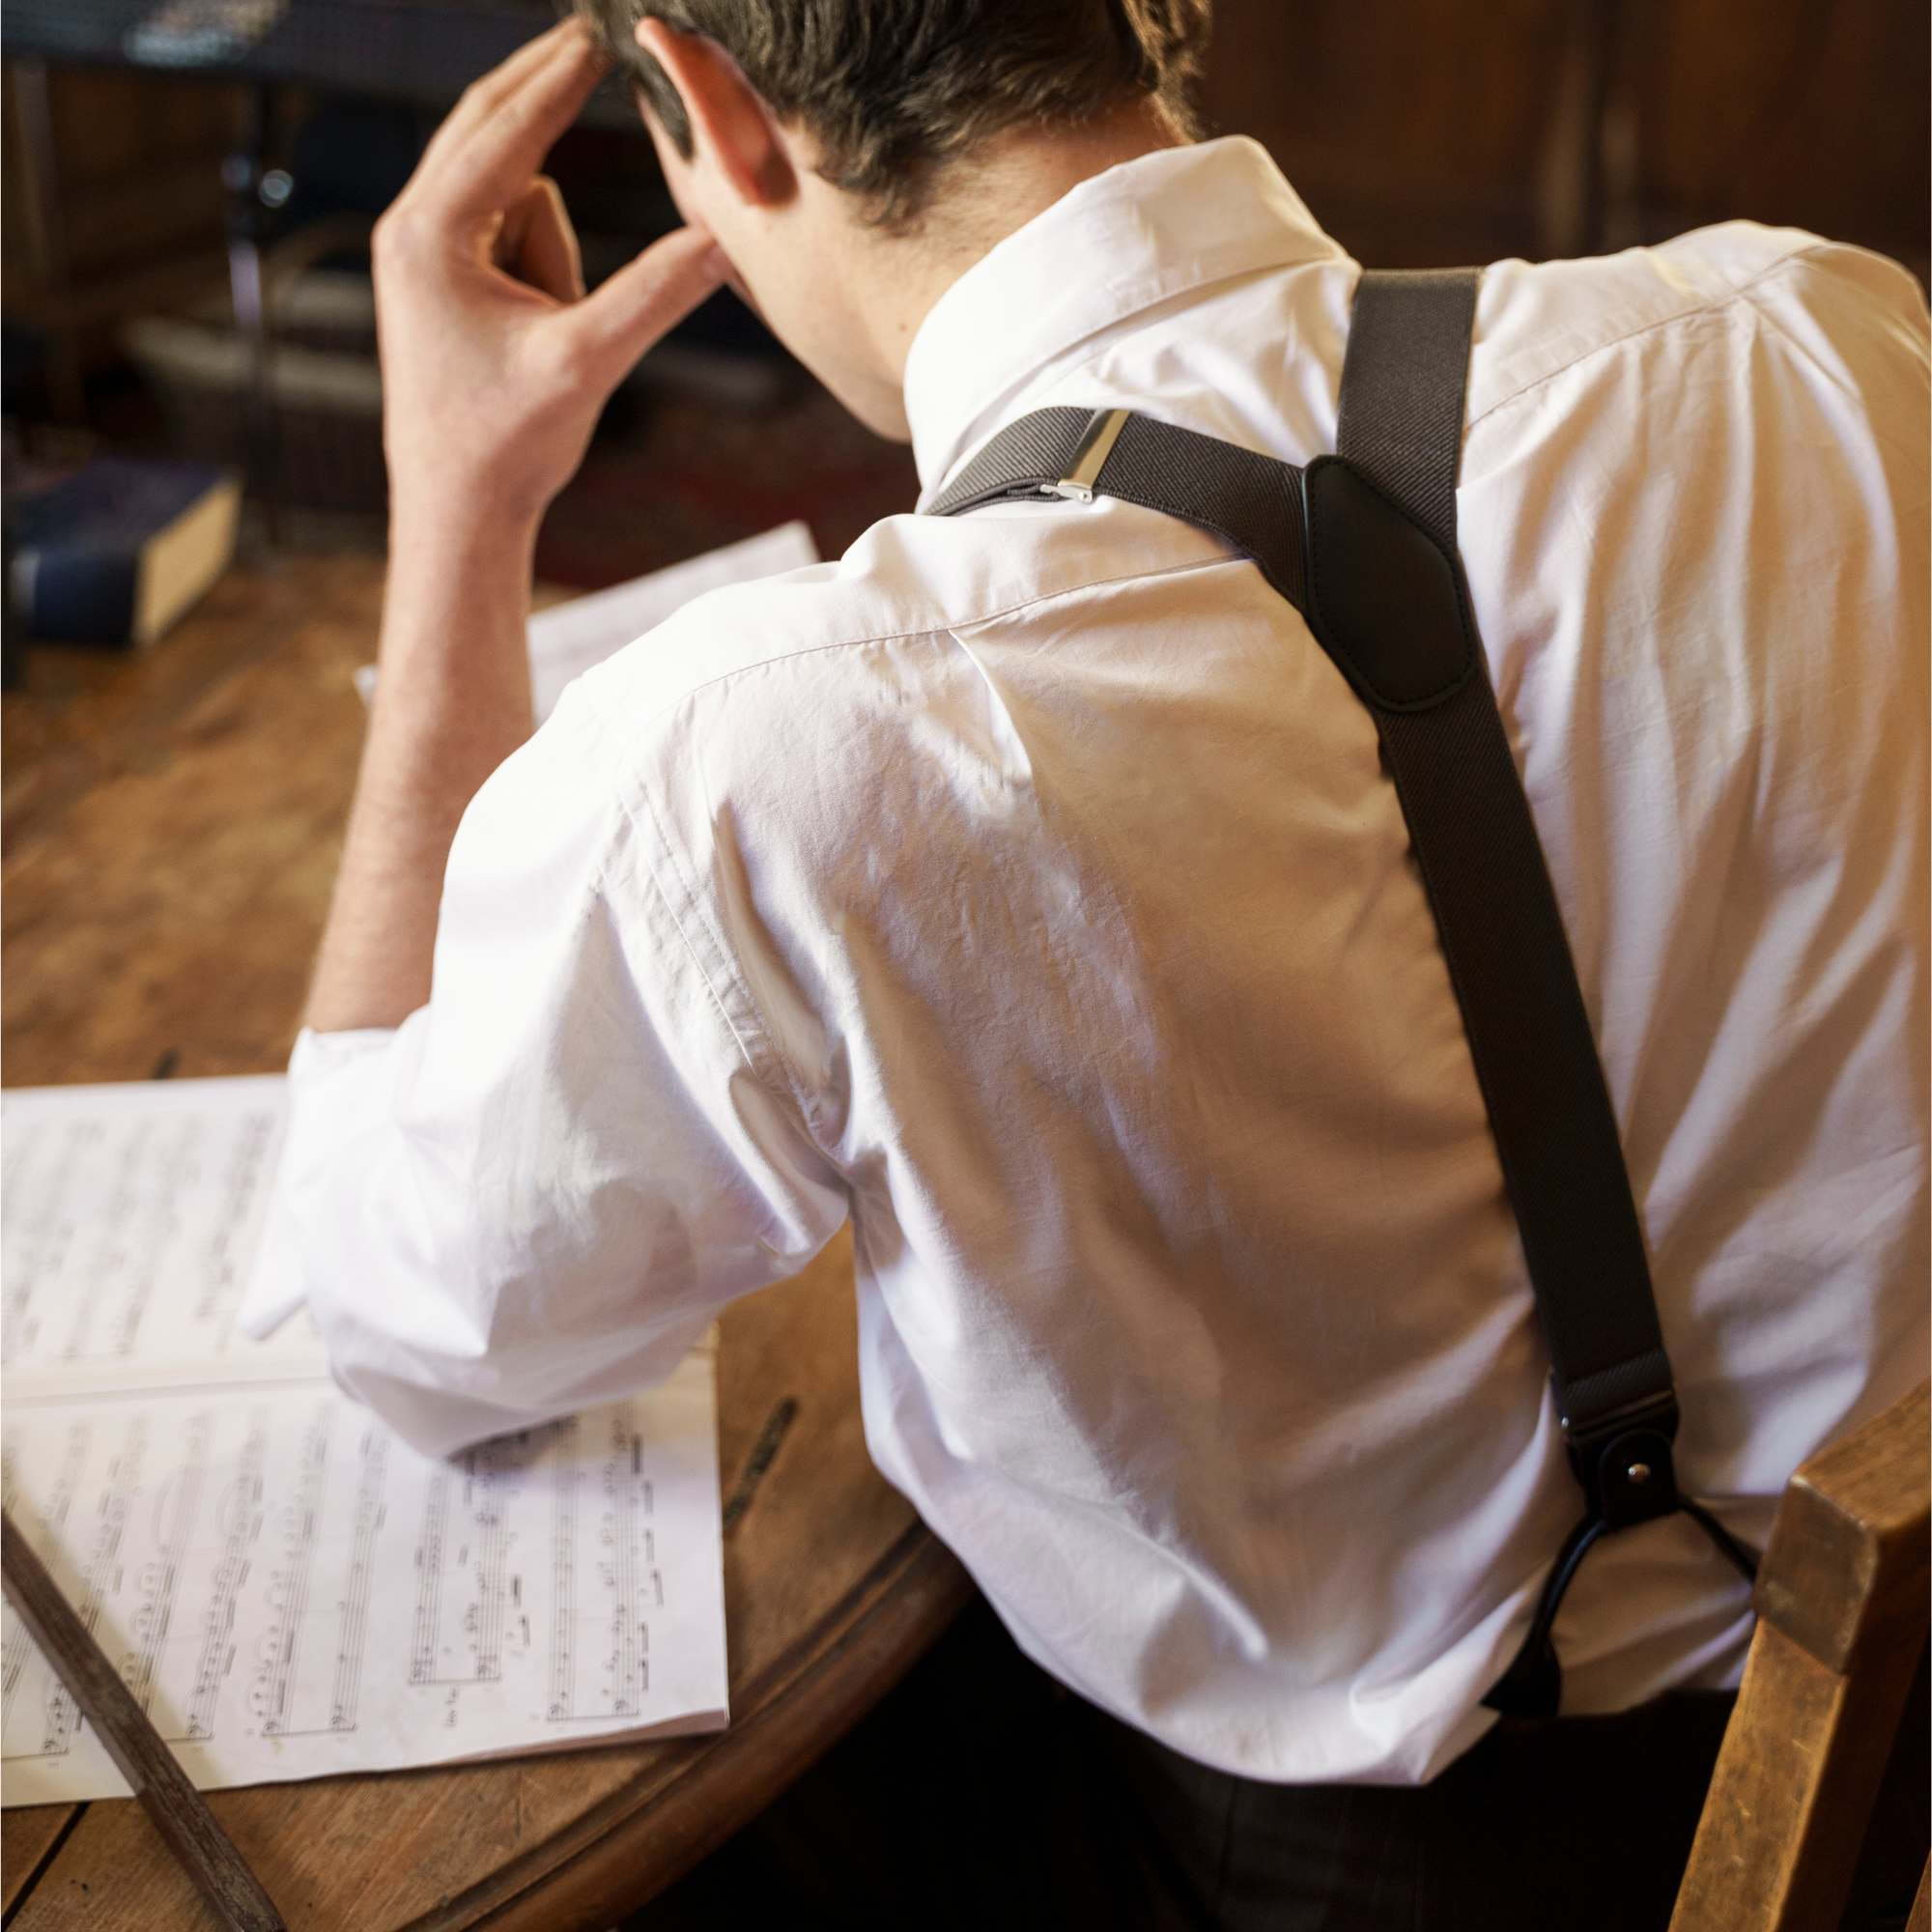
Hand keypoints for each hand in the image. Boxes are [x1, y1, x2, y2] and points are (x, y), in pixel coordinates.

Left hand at [372, 20, 725, 534]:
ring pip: (519, 202)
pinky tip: (539, 336)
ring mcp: (422, 254)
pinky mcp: (440, 280)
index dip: (558, 77)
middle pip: (490, 129)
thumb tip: (723, 242)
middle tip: (593, 37)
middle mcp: (412, 230)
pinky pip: (512, 239)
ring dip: (555, 255)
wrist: (456, 511)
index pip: (504, 129)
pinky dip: (545, 269)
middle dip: (543, 93)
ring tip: (551, 337)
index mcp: (429, 236)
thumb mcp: (587, 365)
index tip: (598, 31)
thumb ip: (655, 295)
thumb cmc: (503, 445)